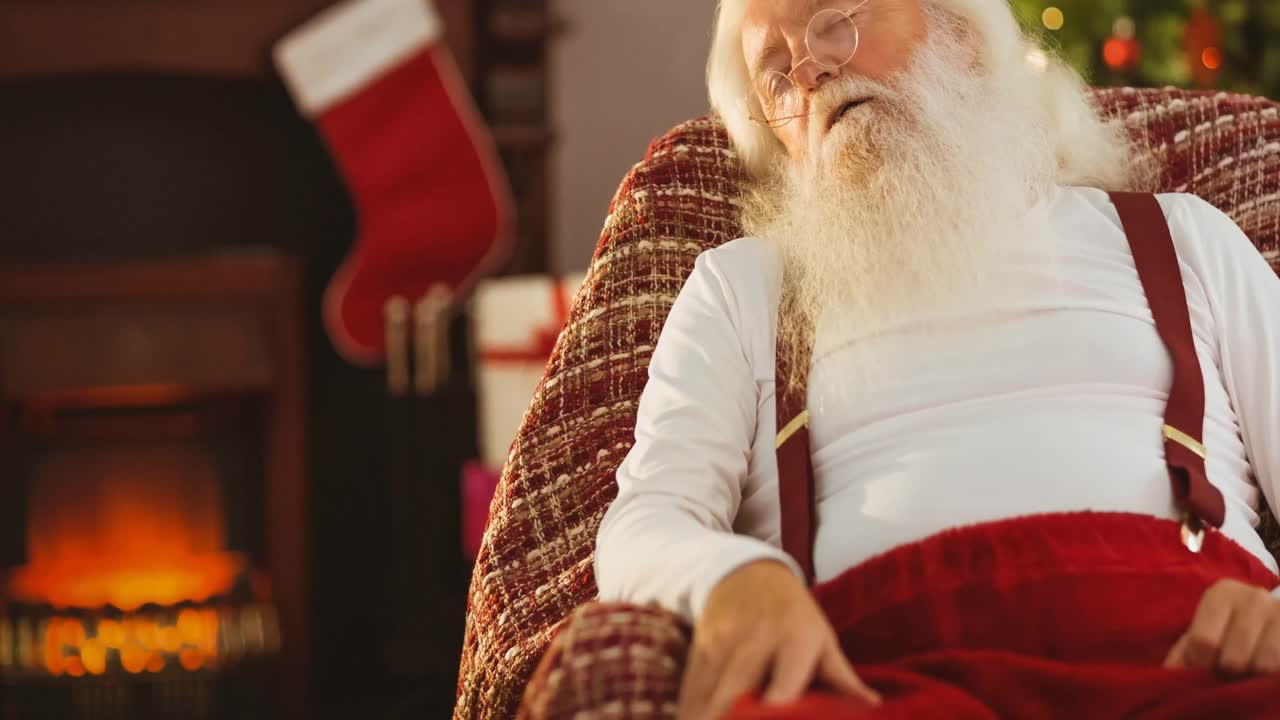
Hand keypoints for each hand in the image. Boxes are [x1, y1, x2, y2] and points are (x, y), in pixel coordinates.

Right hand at [677, 560, 880, 719]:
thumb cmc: (793, 614)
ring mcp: (722, 642)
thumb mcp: (822, 640)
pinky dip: (692, 713)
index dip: (776, 716)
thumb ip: (843, 680)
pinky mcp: (699, 647)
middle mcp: (756, 639)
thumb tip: (876, 710)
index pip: (784, 691)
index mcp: (796, 639)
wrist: (745, 572)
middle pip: (737, 698)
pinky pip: (690, 690)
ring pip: (708, 698)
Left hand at [1164, 578, 1279, 674]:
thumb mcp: (1201, 632)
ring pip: (1261, 665)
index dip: (1201, 663)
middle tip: (1226, 671)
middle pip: (1233, 658)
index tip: (1203, 666)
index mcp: (1221, 594)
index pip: (1205, 641)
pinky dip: (1268, 676)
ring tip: (1245, 669)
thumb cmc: (1226, 625)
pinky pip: (1279, 667)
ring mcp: (1279, 612)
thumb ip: (1183, 652)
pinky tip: (1261, 668)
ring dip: (1250, 676)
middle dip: (1226, 673)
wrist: (1266, 615)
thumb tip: (1169, 674)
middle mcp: (1253, 598)